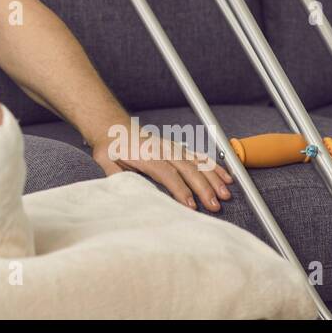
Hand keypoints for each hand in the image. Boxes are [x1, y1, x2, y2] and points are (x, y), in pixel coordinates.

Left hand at [91, 126, 233, 211]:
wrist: (113, 127)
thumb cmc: (110, 148)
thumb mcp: (105, 162)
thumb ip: (116, 176)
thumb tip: (126, 190)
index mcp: (146, 155)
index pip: (167, 174)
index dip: (180, 189)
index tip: (191, 205)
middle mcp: (162, 150)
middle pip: (187, 169)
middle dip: (203, 187)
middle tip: (215, 205)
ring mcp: (172, 147)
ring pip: (197, 162)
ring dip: (213, 178)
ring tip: (226, 194)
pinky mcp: (177, 148)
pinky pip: (199, 157)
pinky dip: (214, 166)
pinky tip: (226, 177)